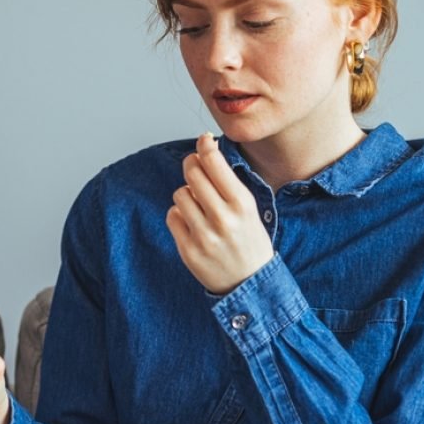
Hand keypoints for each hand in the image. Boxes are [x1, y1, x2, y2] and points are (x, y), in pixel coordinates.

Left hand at [166, 133, 274, 294]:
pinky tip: (193, 224)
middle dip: (191, 165)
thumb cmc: (250, 241)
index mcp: (242, 204)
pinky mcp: (189, 250)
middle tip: (195, 169)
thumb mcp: (249, 209)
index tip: (203, 140)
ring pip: (180, 194)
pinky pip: (172, 216)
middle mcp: (223, 218)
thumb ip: (227, 183)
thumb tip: (204, 152)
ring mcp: (204, 236)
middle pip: (191, 173)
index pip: (214, 162)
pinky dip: (179, 216)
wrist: (250, 283)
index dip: (205, 145)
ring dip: (186, 195)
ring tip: (199, 206)